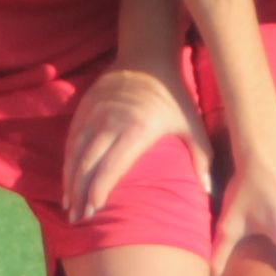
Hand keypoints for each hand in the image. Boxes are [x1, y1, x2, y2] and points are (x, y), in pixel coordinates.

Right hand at [63, 65, 206, 226]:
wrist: (148, 57)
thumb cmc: (174, 96)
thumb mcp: (193, 124)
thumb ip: (201, 158)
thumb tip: (208, 193)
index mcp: (137, 130)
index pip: (111, 166)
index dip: (98, 190)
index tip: (93, 210)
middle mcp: (110, 123)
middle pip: (88, 164)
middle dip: (80, 193)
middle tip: (77, 218)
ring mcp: (94, 115)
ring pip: (75, 153)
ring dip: (69, 181)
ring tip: (68, 205)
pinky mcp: (84, 108)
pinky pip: (72, 140)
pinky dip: (67, 162)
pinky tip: (67, 180)